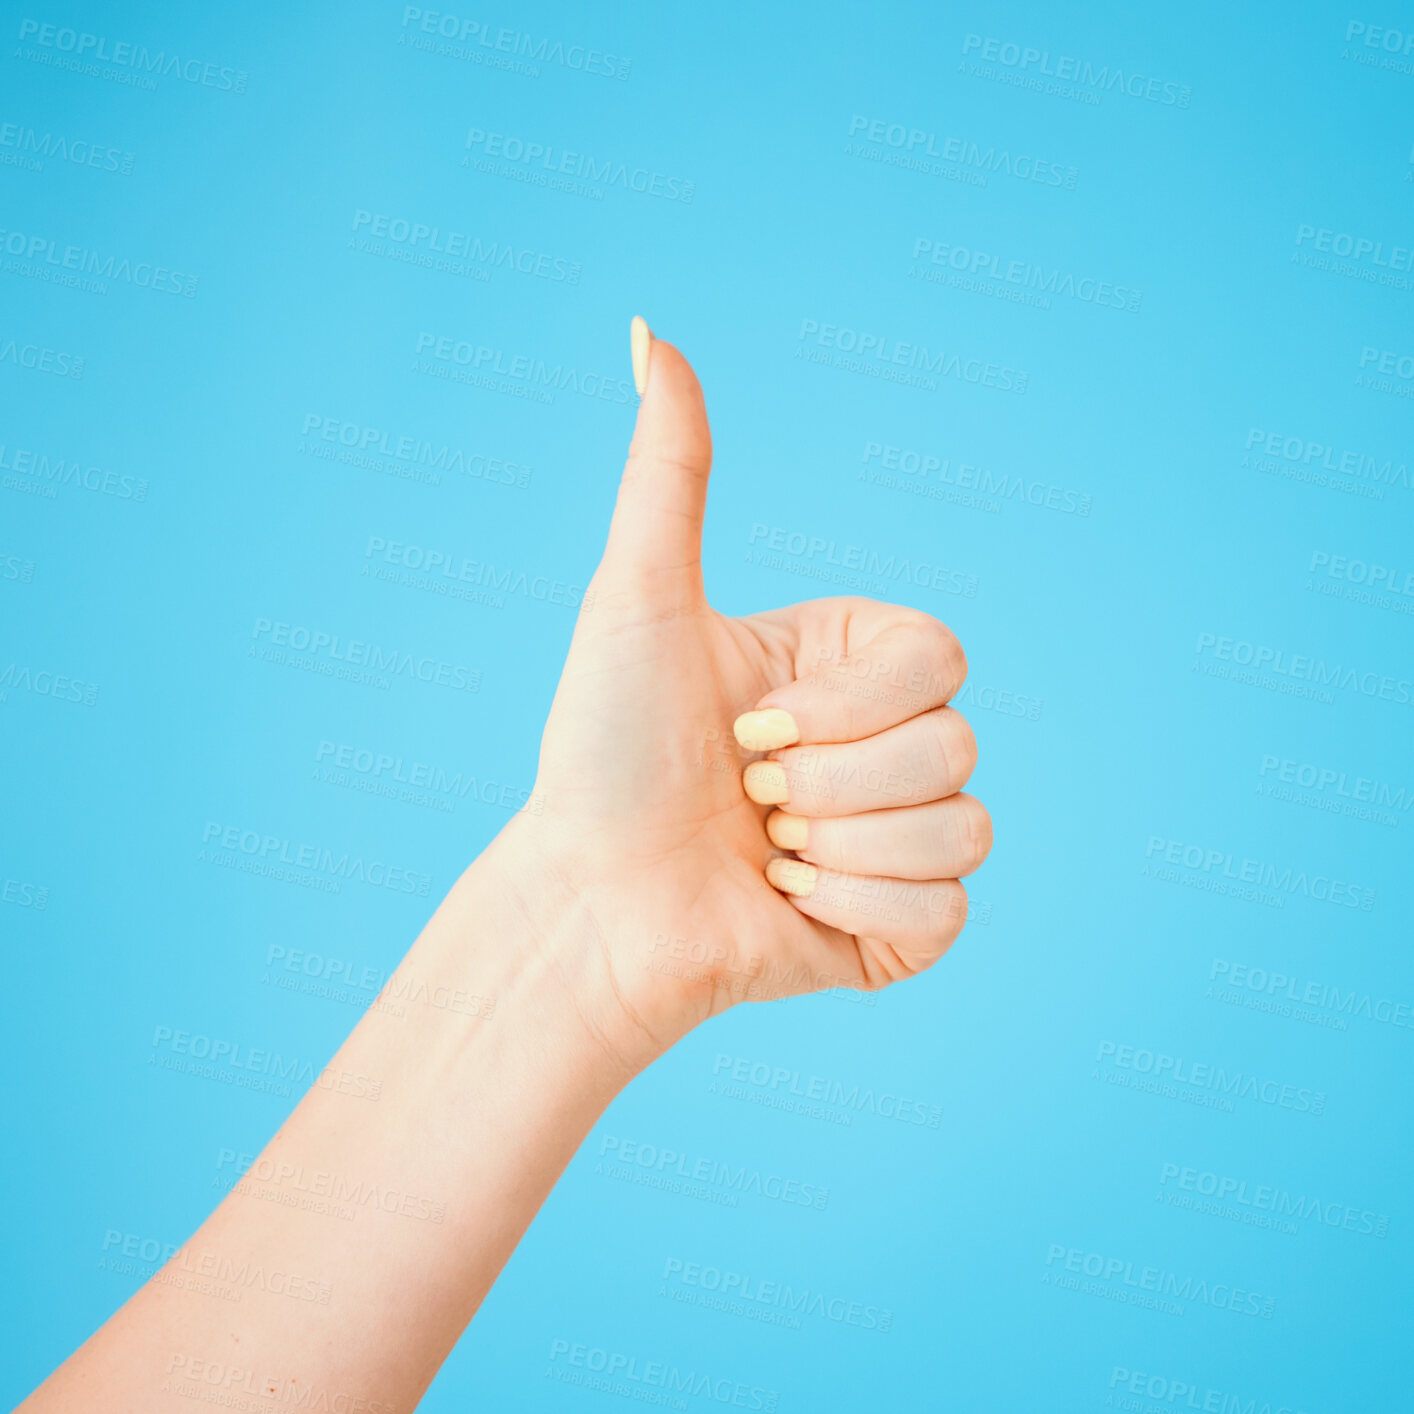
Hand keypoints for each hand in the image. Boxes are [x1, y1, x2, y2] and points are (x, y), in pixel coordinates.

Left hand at [487, 322, 991, 1067]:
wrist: (590, 901)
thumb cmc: (605, 749)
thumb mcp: (640, 597)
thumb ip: (668, 470)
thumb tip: (649, 328)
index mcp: (851, 667)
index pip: (943, 655)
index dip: (847, 701)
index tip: (748, 720)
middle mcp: (886, 745)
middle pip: (957, 742)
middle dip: (828, 777)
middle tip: (745, 795)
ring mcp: (901, 838)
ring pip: (964, 826)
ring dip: (840, 844)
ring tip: (762, 848)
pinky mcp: (905, 928)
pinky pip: (948, 910)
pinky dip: (854, 909)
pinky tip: (785, 903)